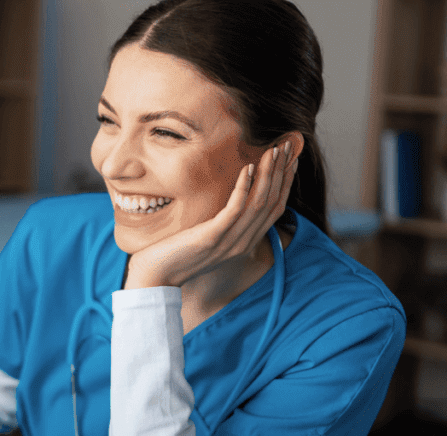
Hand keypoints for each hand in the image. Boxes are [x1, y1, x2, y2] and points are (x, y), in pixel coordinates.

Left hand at [125, 139, 297, 289]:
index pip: (275, 210)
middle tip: (285, 147)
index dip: (285, 184)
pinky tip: (247, 168)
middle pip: (271, 203)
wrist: (156, 276)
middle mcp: (243, 244)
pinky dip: (244, 188)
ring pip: (258, 203)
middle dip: (281, 173)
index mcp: (245, 244)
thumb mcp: (208, 239)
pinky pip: (235, 210)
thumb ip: (224, 225)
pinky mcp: (212, 237)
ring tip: (272, 151)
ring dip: (268, 175)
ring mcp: (229, 242)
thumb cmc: (177, 255)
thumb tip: (231, 202)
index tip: (290, 159)